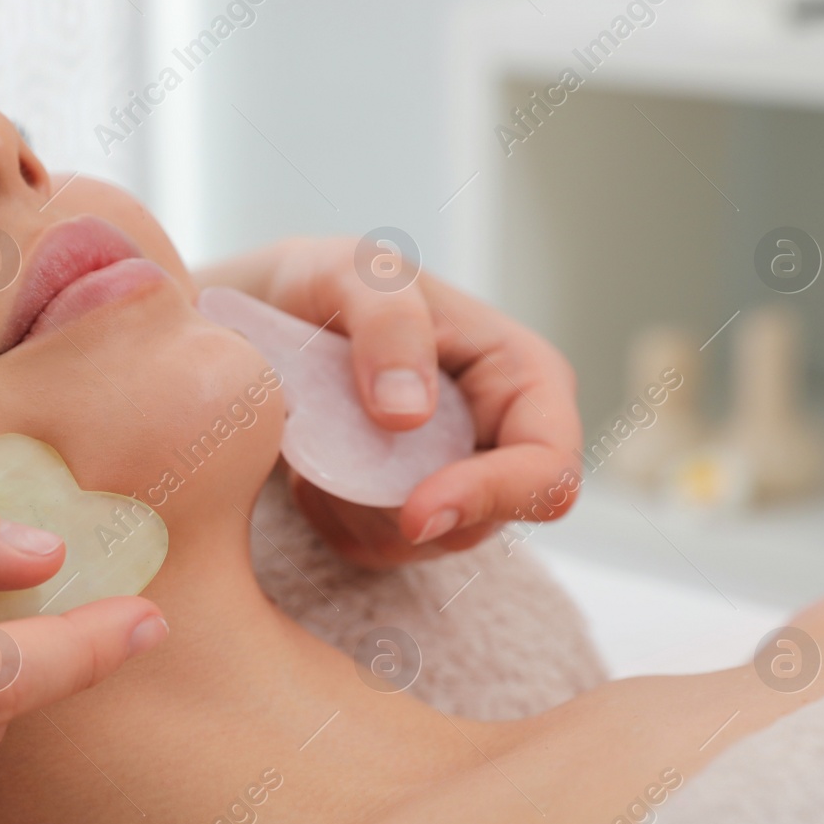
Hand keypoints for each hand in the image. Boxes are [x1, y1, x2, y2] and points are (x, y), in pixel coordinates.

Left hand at [196, 237, 581, 568]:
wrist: (275, 317)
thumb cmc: (329, 285)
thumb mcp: (354, 274)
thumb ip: (388, 326)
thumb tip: (409, 414)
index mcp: (525, 381)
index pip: (549, 473)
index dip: (492, 498)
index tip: (415, 511)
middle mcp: (502, 442)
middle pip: (476, 523)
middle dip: (394, 500)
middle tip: (325, 446)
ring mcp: (455, 484)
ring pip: (419, 544)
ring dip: (353, 503)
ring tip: (317, 435)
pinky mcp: (404, 516)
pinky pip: (372, 549)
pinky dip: (330, 516)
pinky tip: (308, 463)